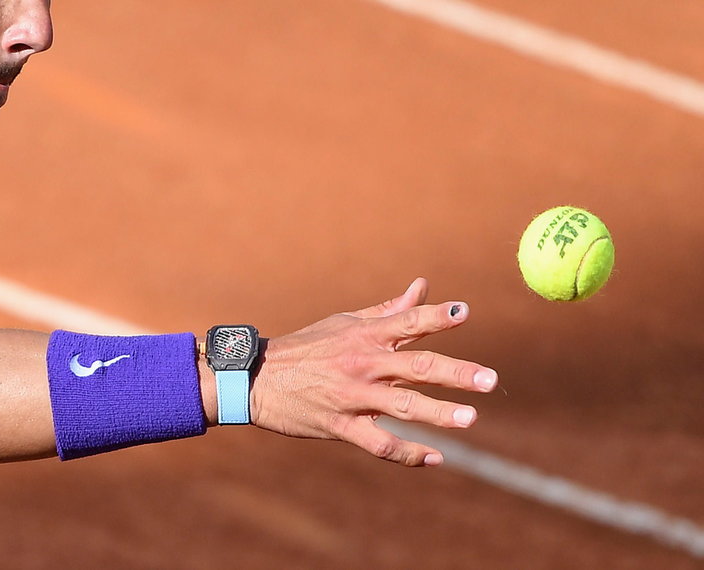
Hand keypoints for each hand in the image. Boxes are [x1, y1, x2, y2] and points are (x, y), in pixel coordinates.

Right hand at [249, 278, 497, 466]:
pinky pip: (379, 443)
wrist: (255, 378)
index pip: (407, 321)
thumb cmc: (307, 347)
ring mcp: (351, 396)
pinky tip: (435, 458)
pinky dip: (408, 453)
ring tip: (471, 419)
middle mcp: (362, 363)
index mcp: (364, 335)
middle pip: (416, 366)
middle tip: (489, 379)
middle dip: (456, 373)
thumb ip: (388, 310)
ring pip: (403, 406)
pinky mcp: (340, 426)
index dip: (436, 317)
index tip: (465, 313)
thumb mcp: (345, 323)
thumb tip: (423, 286)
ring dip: (439, 413)